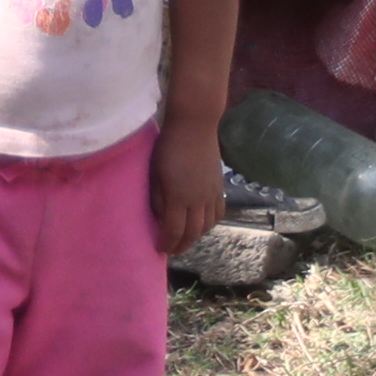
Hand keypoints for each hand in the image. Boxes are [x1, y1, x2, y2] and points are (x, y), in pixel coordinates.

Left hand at [150, 122, 223, 256]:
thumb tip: (160, 217)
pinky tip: (203, 223)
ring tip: (186, 239)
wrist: (195, 126)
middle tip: (172, 250)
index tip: (160, 250)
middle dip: (182, 245)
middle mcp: (198, 200)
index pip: (174, 230)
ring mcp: (212, 194)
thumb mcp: (155, 173)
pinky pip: (218, 212)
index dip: (168, 243)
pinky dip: (210, 223)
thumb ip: (158, 198)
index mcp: (179, 198)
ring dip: (196, 236)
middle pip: (192, 232)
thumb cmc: (168, 146)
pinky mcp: (220, 186)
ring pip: (207, 225)